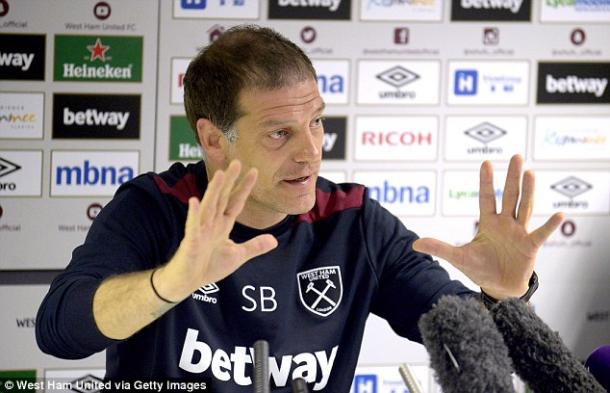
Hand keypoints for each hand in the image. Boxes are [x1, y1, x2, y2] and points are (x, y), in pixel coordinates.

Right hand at [155, 160, 277, 301]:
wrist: (187, 281)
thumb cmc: (208, 267)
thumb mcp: (237, 256)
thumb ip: (254, 246)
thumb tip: (274, 241)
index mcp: (222, 225)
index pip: (235, 202)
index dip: (244, 187)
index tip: (254, 172)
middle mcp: (211, 223)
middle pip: (222, 198)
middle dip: (230, 181)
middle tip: (237, 162)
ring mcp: (200, 231)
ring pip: (209, 206)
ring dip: (214, 191)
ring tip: (220, 175)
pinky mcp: (191, 241)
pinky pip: (192, 226)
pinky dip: (194, 214)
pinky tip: (195, 201)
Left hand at [413, 155, 563, 298]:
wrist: (499, 288)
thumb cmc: (480, 269)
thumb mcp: (458, 257)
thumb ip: (440, 248)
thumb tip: (415, 244)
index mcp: (488, 222)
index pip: (486, 197)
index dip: (486, 181)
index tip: (486, 162)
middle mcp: (505, 223)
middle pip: (509, 196)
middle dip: (511, 177)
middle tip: (516, 156)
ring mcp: (519, 233)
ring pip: (525, 207)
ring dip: (528, 191)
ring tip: (530, 172)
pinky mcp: (530, 247)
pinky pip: (541, 234)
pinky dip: (550, 225)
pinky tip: (561, 213)